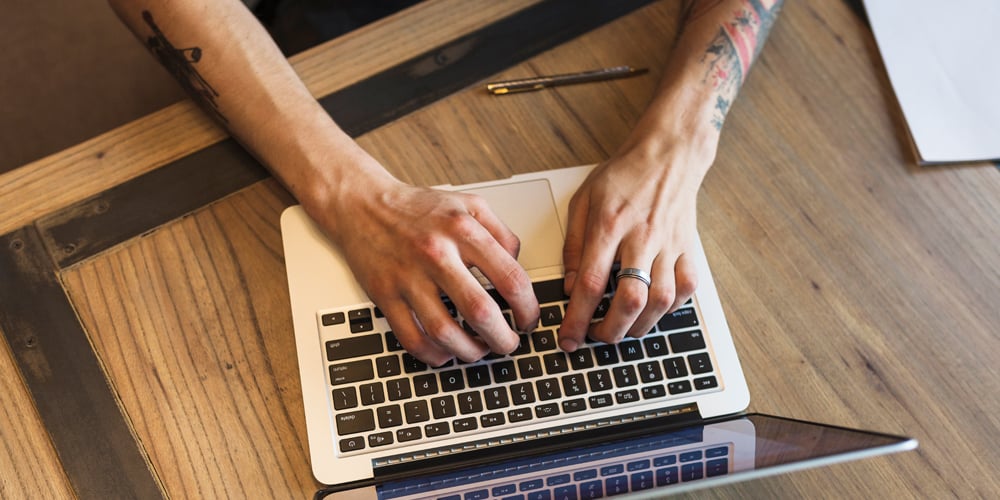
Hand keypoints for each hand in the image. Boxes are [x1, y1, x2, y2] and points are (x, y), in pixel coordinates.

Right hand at [308, 170, 539, 364]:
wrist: (362, 204)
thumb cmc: (418, 207)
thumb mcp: (470, 204)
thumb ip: (501, 233)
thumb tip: (519, 268)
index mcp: (463, 230)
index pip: (510, 279)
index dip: (528, 309)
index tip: (529, 320)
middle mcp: (436, 254)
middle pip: (481, 312)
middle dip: (503, 339)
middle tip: (509, 344)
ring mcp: (408, 278)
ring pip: (445, 333)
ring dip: (470, 352)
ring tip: (480, 350)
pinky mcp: (385, 295)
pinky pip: (412, 339)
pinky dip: (434, 355)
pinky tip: (446, 352)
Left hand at [558, 145, 708, 350]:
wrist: (668, 154)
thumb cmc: (623, 175)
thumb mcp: (582, 201)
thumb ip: (573, 245)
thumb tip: (568, 286)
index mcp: (610, 225)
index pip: (591, 283)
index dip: (577, 318)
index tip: (568, 339)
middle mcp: (642, 238)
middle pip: (630, 299)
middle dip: (611, 330)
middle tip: (596, 338)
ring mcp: (669, 245)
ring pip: (661, 300)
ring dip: (640, 325)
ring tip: (622, 330)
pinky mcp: (688, 249)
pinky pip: (686, 289)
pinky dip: (669, 308)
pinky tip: (653, 310)